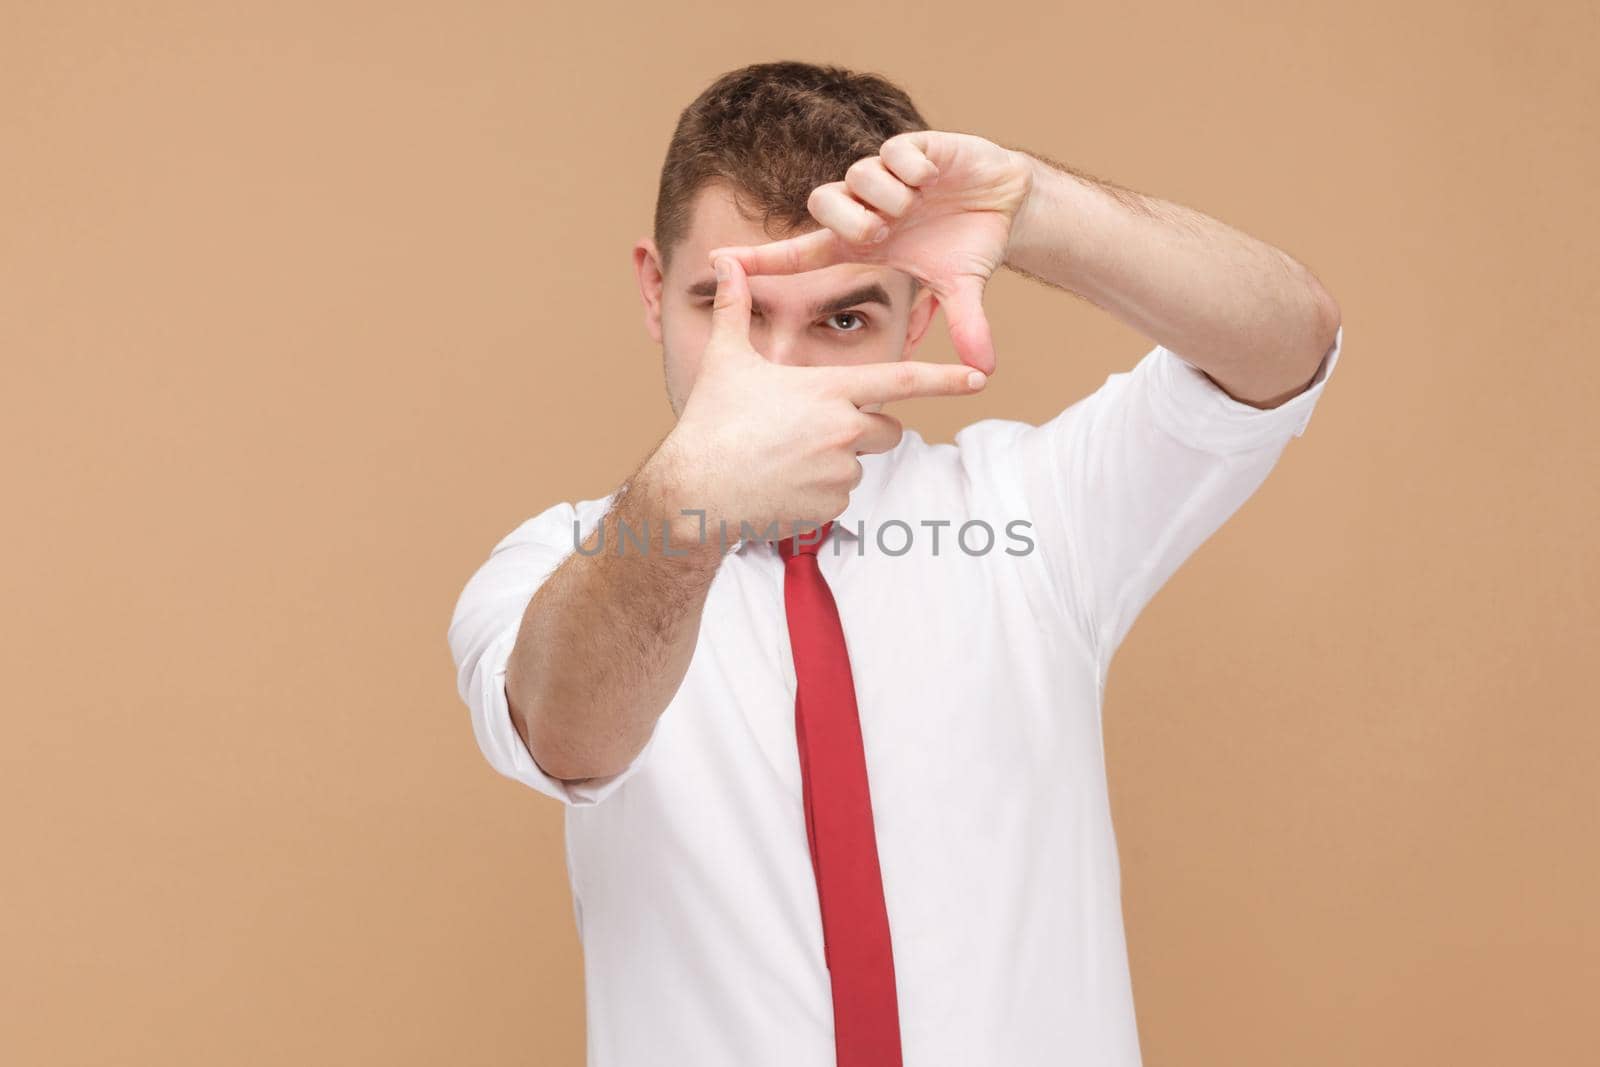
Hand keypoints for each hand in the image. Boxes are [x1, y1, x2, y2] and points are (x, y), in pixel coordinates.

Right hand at [649, 255, 986, 543]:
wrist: (695, 491)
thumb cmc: (711, 422)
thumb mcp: (726, 361)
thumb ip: (734, 309)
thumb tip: (721, 261)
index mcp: (829, 389)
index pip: (902, 379)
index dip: (945, 379)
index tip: (980, 378)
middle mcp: (845, 430)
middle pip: (887, 429)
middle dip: (865, 429)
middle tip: (812, 432)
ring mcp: (841, 472)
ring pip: (858, 465)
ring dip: (833, 463)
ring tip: (783, 460)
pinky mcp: (832, 508)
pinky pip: (840, 499)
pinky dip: (816, 494)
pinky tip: (780, 488)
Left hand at [707, 130, 1032, 374]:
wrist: (1005, 201)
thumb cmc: (969, 243)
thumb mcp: (961, 287)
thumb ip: (965, 324)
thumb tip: (985, 370)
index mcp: (862, 243)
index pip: (800, 253)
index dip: (762, 260)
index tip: (718, 263)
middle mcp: (865, 206)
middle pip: (824, 203)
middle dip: (852, 221)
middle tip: (884, 232)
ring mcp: (885, 175)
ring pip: (859, 176)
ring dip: (890, 196)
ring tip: (918, 204)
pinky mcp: (911, 147)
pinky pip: (894, 152)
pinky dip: (913, 170)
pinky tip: (933, 178)